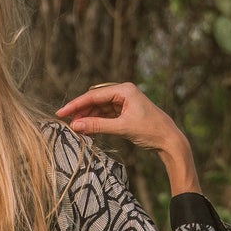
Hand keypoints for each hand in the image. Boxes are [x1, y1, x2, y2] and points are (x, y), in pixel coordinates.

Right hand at [56, 81, 198, 195]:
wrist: (169, 140)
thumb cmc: (150, 131)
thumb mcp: (122, 128)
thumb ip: (97, 126)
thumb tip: (75, 126)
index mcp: (124, 90)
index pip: (94, 95)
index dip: (76, 105)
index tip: (61, 113)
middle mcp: (124, 92)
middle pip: (95, 100)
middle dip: (81, 111)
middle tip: (67, 123)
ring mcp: (125, 101)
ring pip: (100, 107)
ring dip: (88, 117)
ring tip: (77, 127)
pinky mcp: (126, 111)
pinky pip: (106, 114)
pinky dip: (97, 120)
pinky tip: (88, 127)